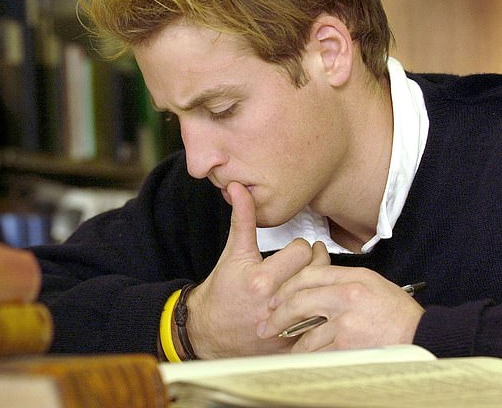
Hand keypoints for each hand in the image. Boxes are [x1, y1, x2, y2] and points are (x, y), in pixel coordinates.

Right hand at [185, 182, 328, 357]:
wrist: (208, 331)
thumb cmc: (222, 292)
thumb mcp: (232, 253)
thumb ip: (241, 219)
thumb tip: (239, 188)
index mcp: (261, 279)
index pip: (302, 252)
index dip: (301, 247)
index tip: (296, 250)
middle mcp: (275, 303)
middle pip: (317, 273)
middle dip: (315, 263)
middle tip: (310, 260)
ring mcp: (284, 325)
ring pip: (322, 297)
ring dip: (321, 286)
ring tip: (314, 278)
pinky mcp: (290, 342)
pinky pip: (319, 323)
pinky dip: (320, 311)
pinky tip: (314, 304)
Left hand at [257, 264, 424, 351]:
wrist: (425, 337)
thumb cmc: (400, 314)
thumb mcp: (373, 284)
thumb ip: (342, 281)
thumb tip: (312, 284)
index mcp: (353, 278)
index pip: (308, 275)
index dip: (285, 288)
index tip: (275, 300)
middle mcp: (347, 296)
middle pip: (298, 302)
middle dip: (277, 316)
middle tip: (265, 325)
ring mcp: (347, 322)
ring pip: (306, 333)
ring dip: (293, 343)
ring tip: (288, 347)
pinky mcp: (348, 345)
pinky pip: (318, 352)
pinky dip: (309, 357)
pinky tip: (305, 359)